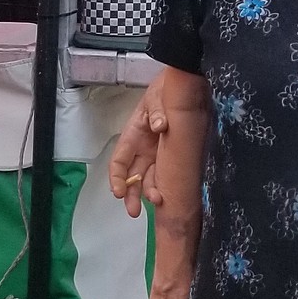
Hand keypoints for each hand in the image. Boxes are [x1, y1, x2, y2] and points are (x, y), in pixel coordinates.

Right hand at [109, 78, 167, 216]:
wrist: (181, 87)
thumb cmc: (162, 92)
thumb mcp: (157, 98)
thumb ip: (157, 111)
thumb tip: (160, 125)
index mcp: (133, 136)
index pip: (119, 161)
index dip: (116, 178)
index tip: (118, 192)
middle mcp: (142, 149)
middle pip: (132, 176)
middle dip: (131, 194)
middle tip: (133, 211)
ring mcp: (156, 153)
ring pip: (148, 178)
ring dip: (148, 192)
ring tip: (157, 203)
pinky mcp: (170, 155)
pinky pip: (165, 173)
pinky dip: (165, 184)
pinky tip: (169, 194)